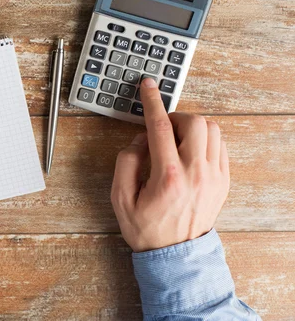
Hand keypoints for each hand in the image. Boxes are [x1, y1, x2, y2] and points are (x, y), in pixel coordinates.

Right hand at [111, 78, 229, 251]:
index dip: (152, 102)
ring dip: (192, 127)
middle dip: (175, 117)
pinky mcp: (223, 181)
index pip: (160, 127)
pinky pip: (221, 145)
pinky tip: (189, 151)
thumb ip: (126, 162)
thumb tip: (140, 140)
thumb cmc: (147, 228)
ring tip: (176, 141)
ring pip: (212, 130)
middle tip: (161, 129)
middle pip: (193, 122)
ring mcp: (214, 176)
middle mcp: (196, 173)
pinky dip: (205, 139)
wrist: (176, 256)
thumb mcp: (120, 198)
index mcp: (168, 176)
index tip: (149, 86)